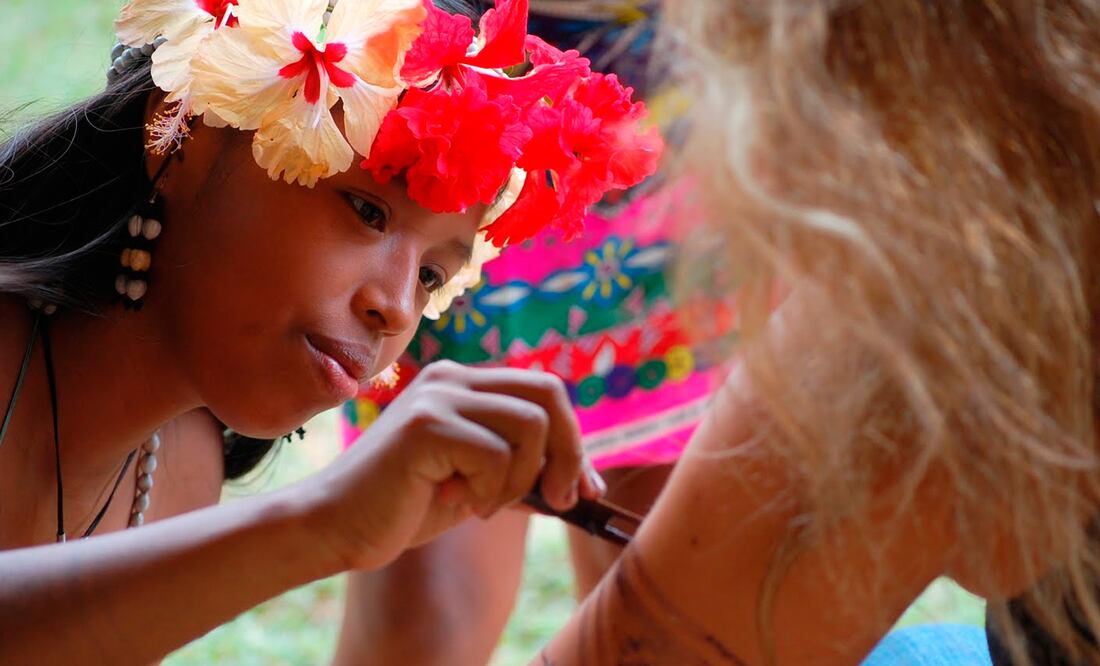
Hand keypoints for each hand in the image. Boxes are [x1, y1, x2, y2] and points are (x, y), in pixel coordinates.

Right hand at [306, 361, 605, 570]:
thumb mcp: (479, 482)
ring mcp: (438, 396)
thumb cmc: (405, 506)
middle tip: (560, 500)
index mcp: (464, 383)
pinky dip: (488, 492)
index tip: (579, 489)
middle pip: (549, 392)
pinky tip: (451, 502)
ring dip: (519, 479)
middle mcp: (452, 377)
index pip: (545, 391)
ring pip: (530, 425)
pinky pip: (496, 456)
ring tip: (481, 503)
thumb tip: (590, 483)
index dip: (574, 440)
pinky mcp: (426, 426)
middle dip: (570, 451)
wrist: (337, 526)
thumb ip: (523, 470)